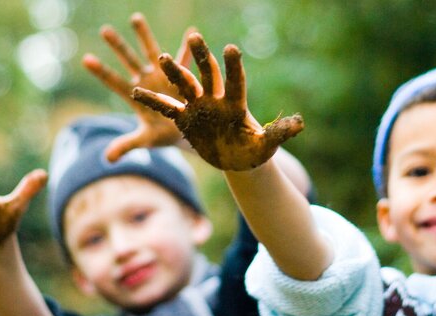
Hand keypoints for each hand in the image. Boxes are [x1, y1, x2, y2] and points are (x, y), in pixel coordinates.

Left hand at [83, 13, 194, 160]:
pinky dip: (187, 47)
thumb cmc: (162, 135)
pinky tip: (190, 32)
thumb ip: (126, 145)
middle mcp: (147, 81)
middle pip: (128, 61)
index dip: (101, 72)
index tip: (86, 59)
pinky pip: (184, 59)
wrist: (185, 132)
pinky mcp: (180, 76)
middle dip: (117, 46)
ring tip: (134, 18)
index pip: (114, 82)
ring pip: (151, 53)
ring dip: (144, 36)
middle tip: (104, 30)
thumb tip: (106, 159)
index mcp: (136, 96)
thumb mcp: (145, 140)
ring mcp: (162, 76)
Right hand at [131, 33, 303, 170]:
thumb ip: (280, 132)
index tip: (230, 48)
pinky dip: (153, 102)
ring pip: (184, 86)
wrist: (238, 159)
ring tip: (160, 57)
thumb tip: (300, 123)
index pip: (235, 81)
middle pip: (208, 75)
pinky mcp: (185, 119)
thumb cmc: (255, 151)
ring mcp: (199, 108)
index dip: (233, 66)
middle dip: (201, 57)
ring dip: (174, 73)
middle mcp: (216, 100)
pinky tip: (134, 92)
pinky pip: (166, 108)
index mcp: (236, 105)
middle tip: (195, 37)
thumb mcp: (267, 145)